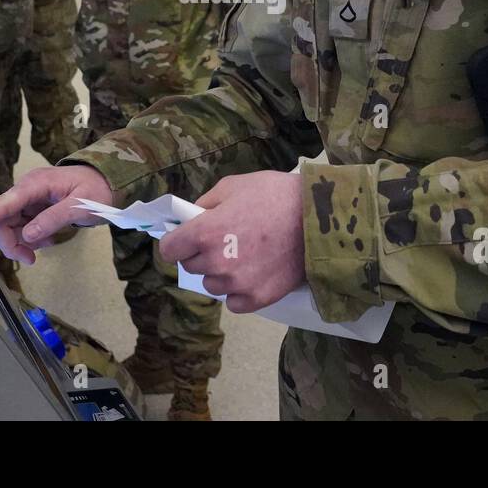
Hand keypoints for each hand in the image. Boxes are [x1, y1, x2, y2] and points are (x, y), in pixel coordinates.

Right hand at [0, 166, 113, 264]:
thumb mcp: (81, 205)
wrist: (110, 180)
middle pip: (2, 219)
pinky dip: (32, 237)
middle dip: (11, 242)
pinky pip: (23, 225)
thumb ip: (53, 219)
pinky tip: (48, 238)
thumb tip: (27, 236)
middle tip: (30, 260)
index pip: (3, 204)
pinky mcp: (34, 206)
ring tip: (49, 243)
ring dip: (23, 241)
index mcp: (35, 185)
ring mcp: (30, 198)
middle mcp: (27, 189)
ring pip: (11, 225)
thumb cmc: (98, 189)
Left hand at [158, 171, 304, 313]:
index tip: (186, 238)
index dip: (176, 241)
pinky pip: (233, 302)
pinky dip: (239, 291)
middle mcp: (216, 263)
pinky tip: (254, 272)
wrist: (318, 218)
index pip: (169, 250)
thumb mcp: (234, 186)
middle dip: (201, 254)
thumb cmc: (274, 195)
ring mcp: (236, 284)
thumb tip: (191, 217)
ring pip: (212, 284)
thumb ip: (206, 203)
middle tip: (225, 240)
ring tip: (244, 256)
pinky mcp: (256, 299)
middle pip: (191, 266)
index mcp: (205, 233)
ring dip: (221, 273)